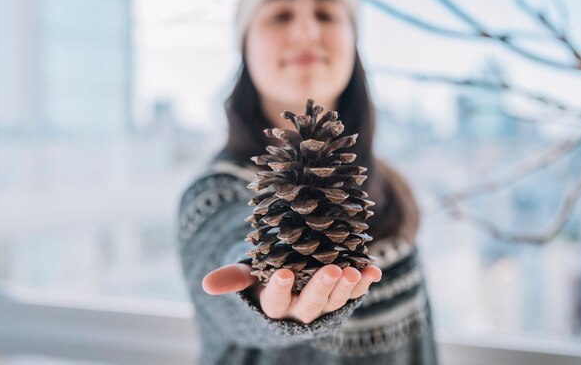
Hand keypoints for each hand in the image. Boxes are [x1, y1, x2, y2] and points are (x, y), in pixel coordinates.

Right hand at [202, 263, 381, 323]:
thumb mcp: (247, 277)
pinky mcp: (340, 299)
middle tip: (332, 270)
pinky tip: (373, 271)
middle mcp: (300, 310)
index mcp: (274, 305)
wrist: (286, 289)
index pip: (275, 301)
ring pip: (335, 301)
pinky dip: (365, 283)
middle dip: (322, 288)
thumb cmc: (262, 278)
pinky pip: (354, 293)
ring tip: (355, 271)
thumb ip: (233, 279)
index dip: (279, 289)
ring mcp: (323, 306)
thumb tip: (206, 284)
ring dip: (347, 287)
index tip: (282, 273)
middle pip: (312, 304)